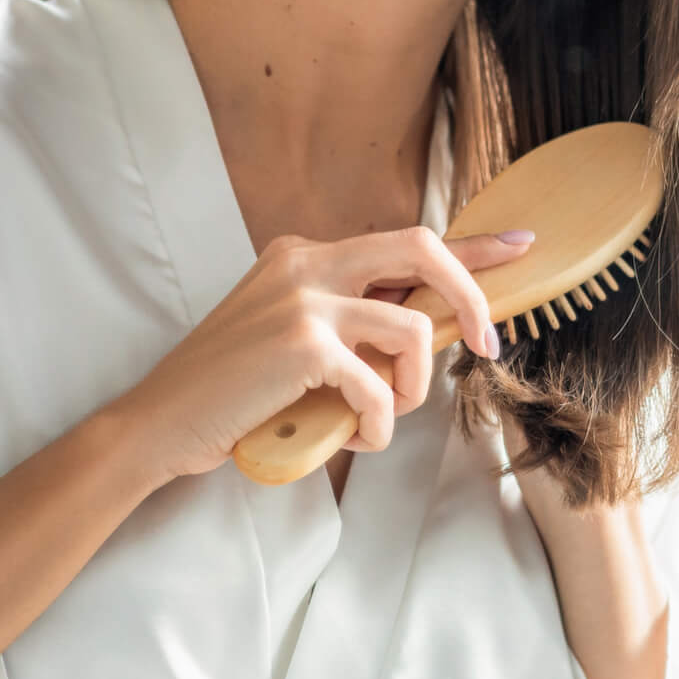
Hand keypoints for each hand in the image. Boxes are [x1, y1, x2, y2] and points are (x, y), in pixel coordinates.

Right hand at [114, 227, 530, 482]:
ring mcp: (303, 297)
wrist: (158, 424)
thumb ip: (352, 325)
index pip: (405, 241)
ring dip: (414, 385)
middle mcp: (306, 261)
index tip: (519, 246)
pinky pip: (379, 384)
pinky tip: (358, 438)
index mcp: (305, 255)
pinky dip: (381, 422)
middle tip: (486, 344)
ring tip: (384, 416)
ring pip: (411, 327)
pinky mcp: (302, 342)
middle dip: (470, 294)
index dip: (471, 247)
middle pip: (421, 247)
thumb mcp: (296, 342)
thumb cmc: (232, 394)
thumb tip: (429, 330)